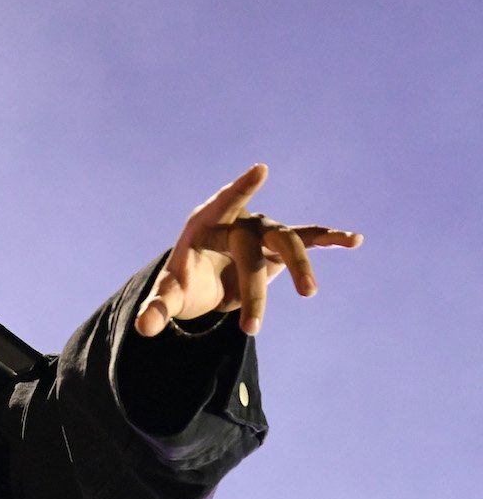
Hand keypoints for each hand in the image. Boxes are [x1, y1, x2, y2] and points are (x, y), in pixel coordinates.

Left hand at [135, 164, 362, 336]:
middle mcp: (239, 221)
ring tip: (308, 293)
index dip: (241, 188)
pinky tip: (354, 240)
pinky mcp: (280, 246)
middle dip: (254, 288)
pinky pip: (310, 238)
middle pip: (255, 244)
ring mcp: (263, 230)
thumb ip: (157, 308)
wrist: (203, 283)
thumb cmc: (183, 282)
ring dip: (299, 267)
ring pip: (288, 242)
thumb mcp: (169, 295)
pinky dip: (331, 238)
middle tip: (251, 327)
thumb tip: (144, 327)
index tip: (261, 171)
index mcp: (206, 223)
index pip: (224, 201)